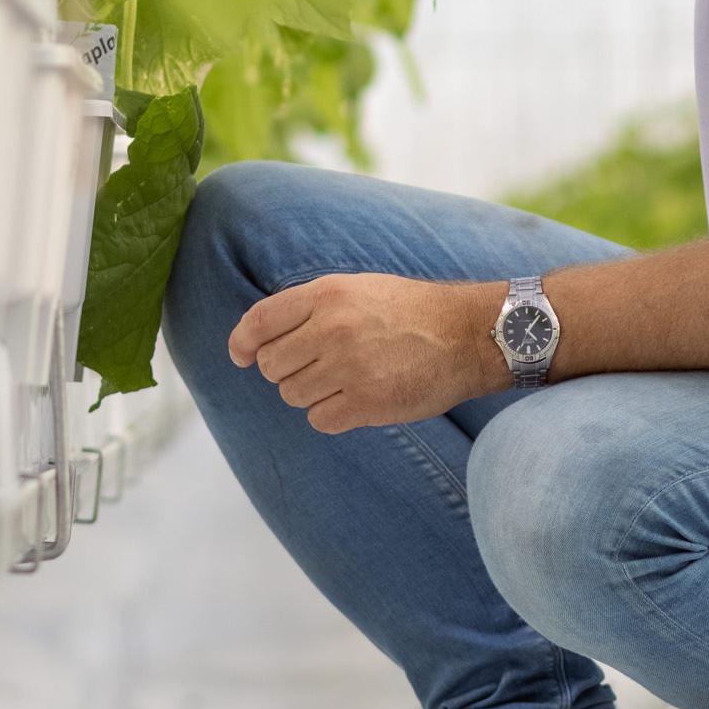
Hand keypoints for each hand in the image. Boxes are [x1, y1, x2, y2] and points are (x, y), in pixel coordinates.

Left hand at [228, 272, 505, 432]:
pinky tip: (358, 399)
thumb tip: (259, 339)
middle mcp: (332, 329)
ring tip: (346, 379)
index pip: (259, 322)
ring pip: (292, 395)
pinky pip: (320, 419)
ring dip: (312, 393)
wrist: (467, 334)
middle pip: (271, 366)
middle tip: (319, 366)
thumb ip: (310, 308)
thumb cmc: (411, 311)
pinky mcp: (367, 402)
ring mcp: (349, 367)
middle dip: (288, 370)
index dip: (242, 343)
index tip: (241, 356)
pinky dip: (333, 414)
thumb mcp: (358, 288)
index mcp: (327, 294)